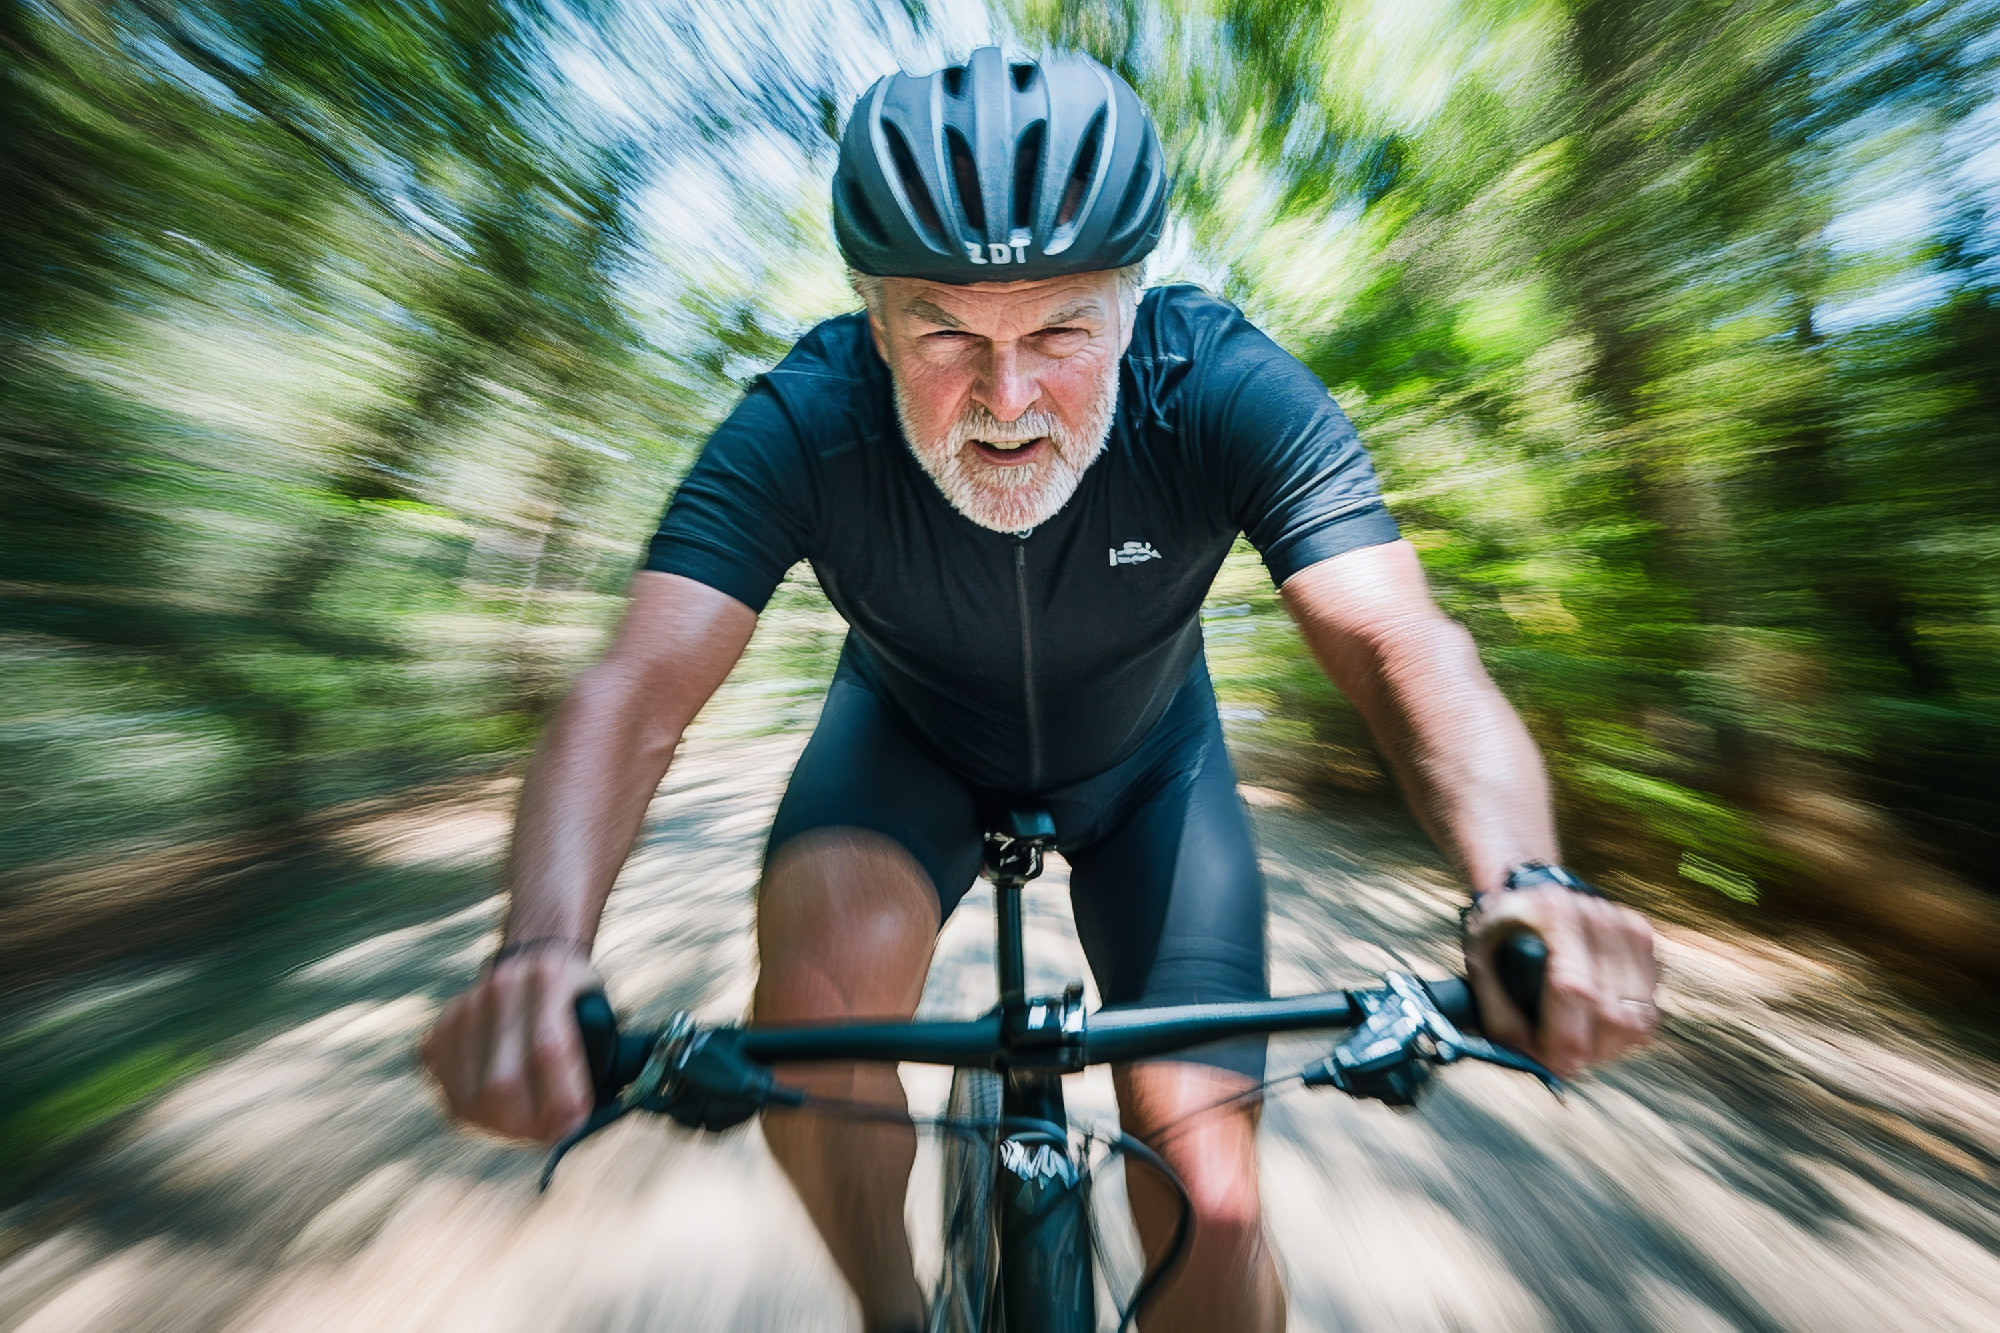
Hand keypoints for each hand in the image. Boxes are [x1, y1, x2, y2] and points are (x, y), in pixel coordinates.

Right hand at [420, 942, 599, 1142]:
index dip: (560, 1096)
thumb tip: (577, 1121)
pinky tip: (499, 1109)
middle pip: (500, 1083)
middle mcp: (499, 989)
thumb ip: (602, 1057)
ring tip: (526, 1126)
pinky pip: (451, 1095)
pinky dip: (476, 1113)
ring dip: (501, 1125)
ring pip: (472, 1098)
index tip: (574, 1123)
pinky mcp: (437, 1034)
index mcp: (547, 978)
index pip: (548, 1049)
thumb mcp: (600, 1011)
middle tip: (549, 1133)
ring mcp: (463, 1011)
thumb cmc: (573, 1000)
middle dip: (527, 1123)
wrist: (531, 961)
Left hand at [1463, 886, 1657, 1079]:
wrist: (1533, 889)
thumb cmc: (1500, 929)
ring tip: (1577, 1038)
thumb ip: (1497, 1010)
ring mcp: (1630, 929)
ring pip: (1637, 1020)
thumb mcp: (1479, 961)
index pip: (1574, 990)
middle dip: (1587, 1051)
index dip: (1566, 1037)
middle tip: (1561, 1057)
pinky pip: (1649, 1012)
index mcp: (1554, 915)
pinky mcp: (1646, 943)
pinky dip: (1623, 1030)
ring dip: (1607, 1046)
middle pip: (1614, 1014)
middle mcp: (1599, 918)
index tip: (1554, 1065)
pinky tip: (1594, 1021)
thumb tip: (1529, 1060)